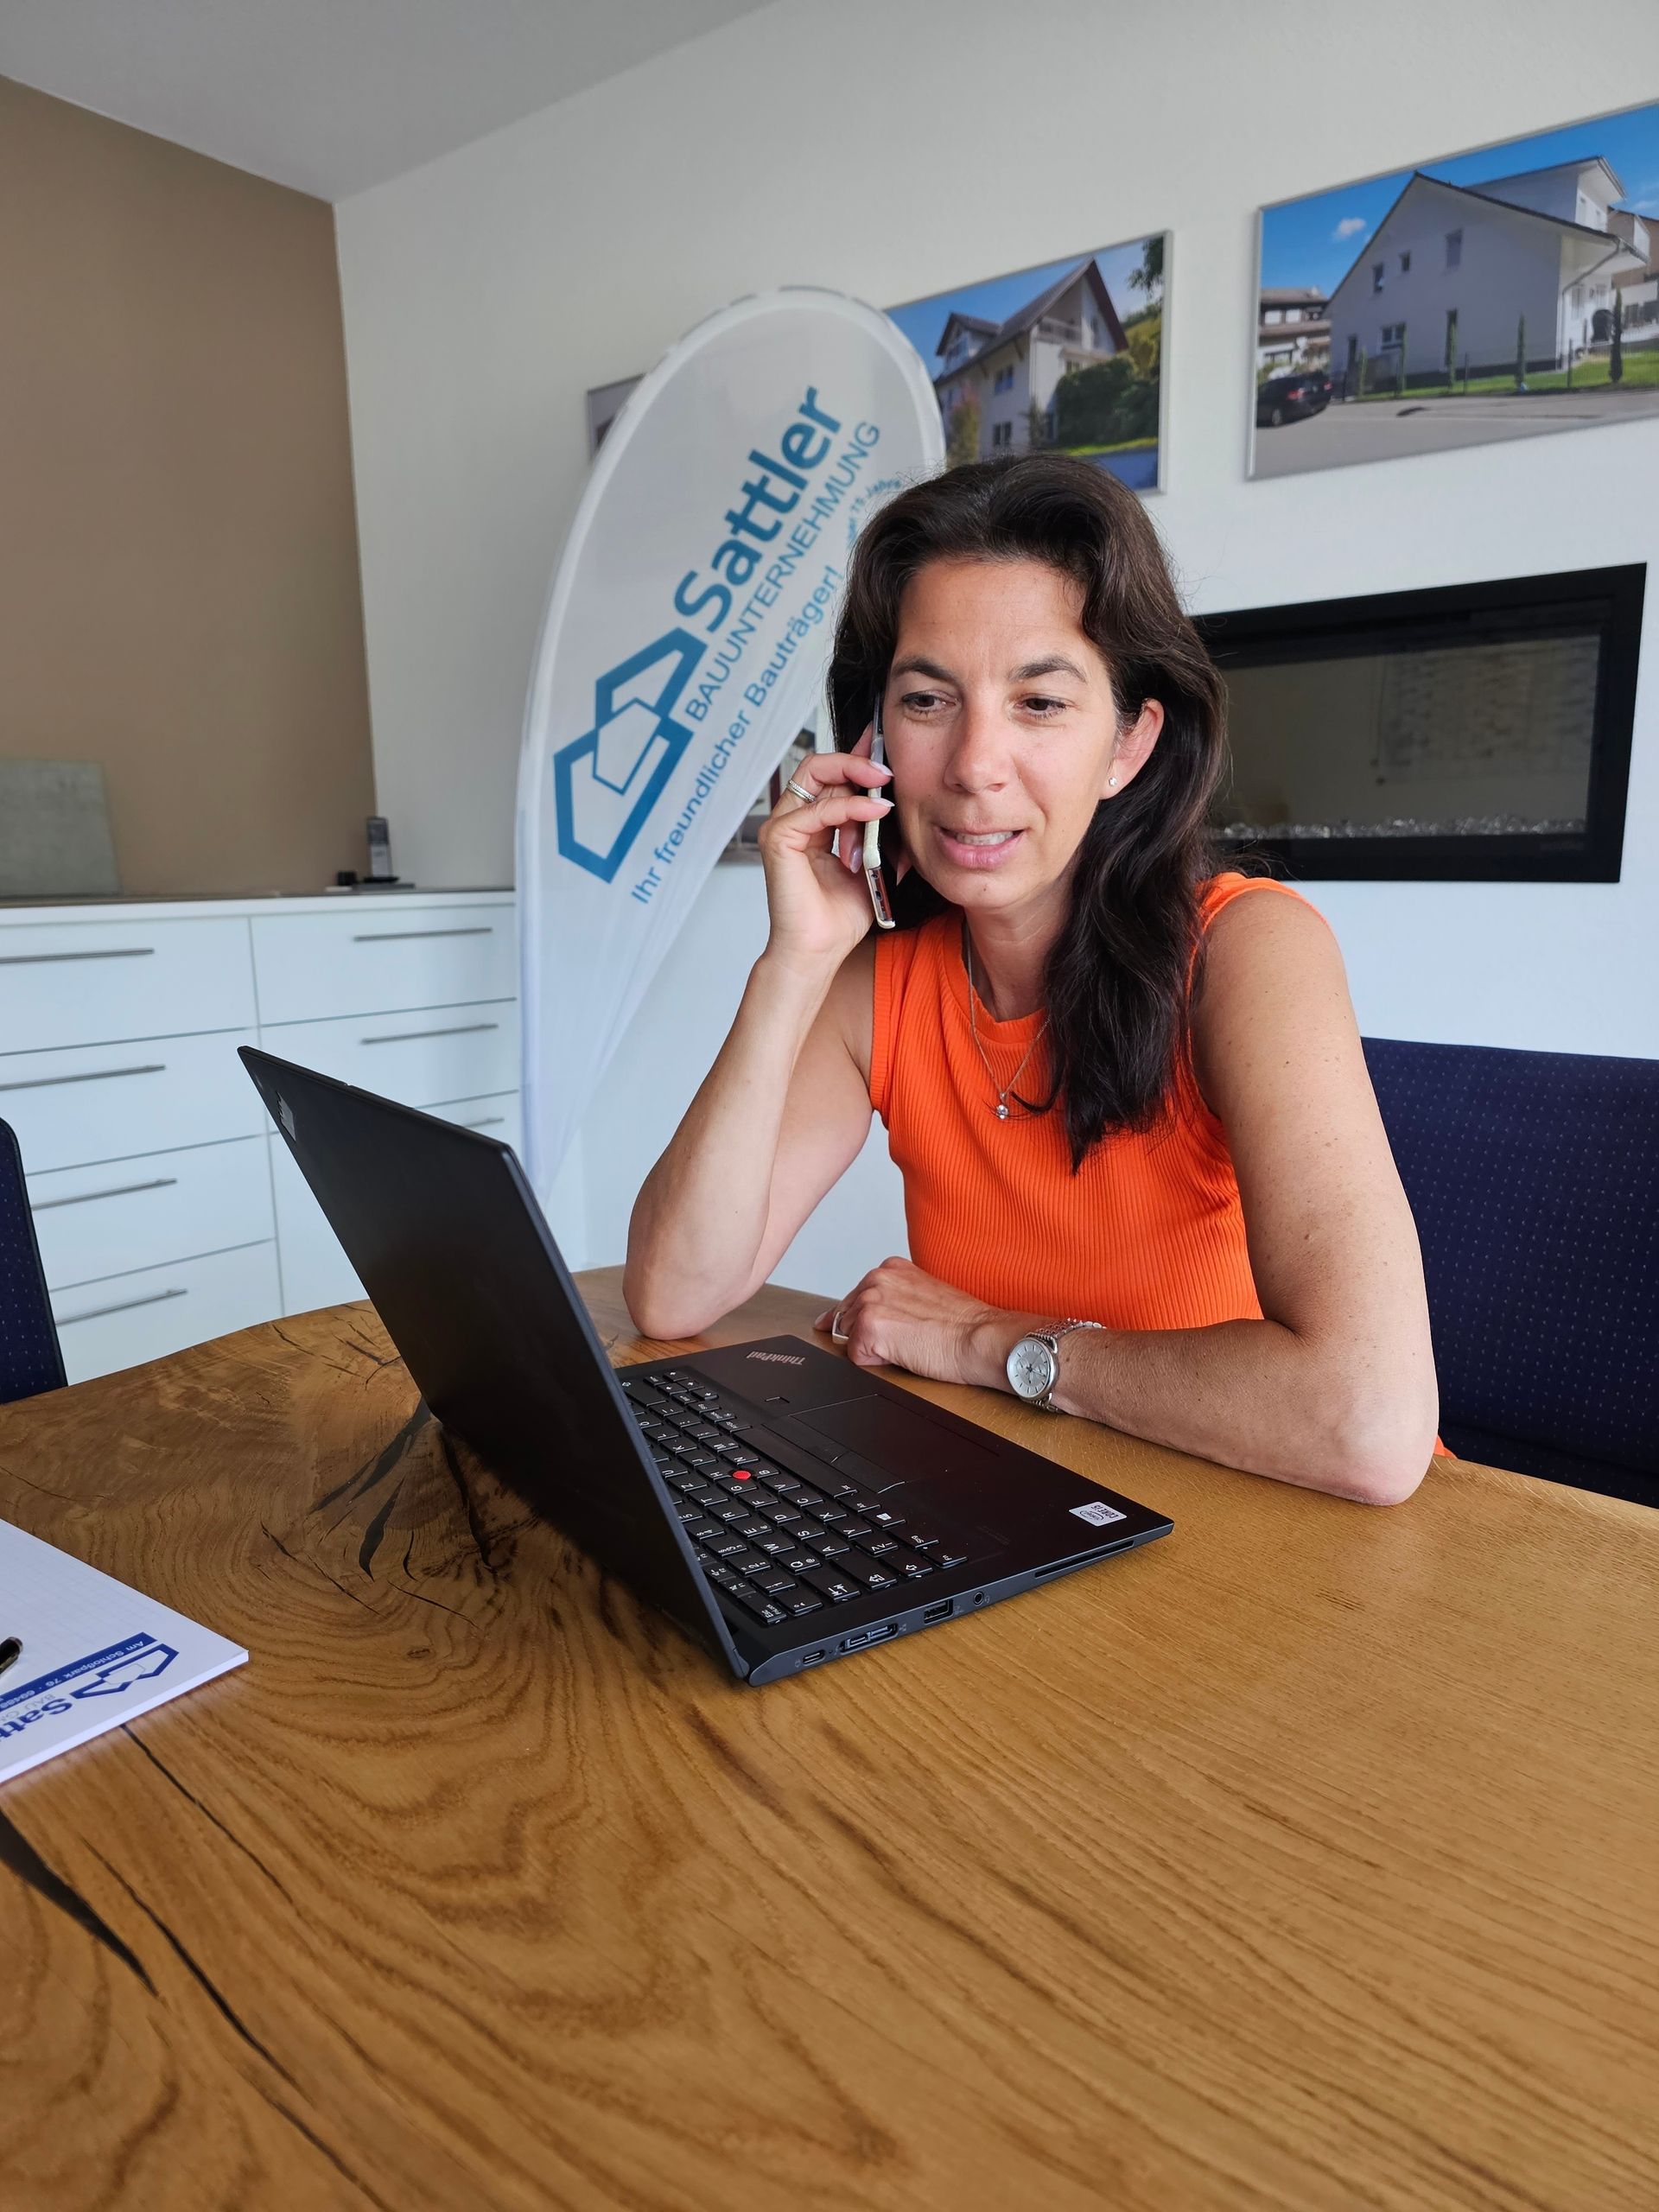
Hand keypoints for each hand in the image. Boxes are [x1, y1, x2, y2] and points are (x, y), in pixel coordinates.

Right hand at [756, 728, 896, 971]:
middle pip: (818, 767)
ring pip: (815, 776)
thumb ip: (878, 835)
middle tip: (886, 769)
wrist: (820, 951)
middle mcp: (793, 821)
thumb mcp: (872, 865)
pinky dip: (849, 807)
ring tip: (885, 792)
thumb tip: (897, 806)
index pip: (830, 777)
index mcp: (811, 825)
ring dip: (855, 781)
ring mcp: (782, 828)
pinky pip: (817, 810)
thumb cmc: (838, 918)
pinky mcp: (779, 840)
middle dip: (855, 761)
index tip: (882, 745)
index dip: (855, 757)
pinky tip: (874, 813)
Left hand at [812, 1256, 1021, 1388]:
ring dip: (873, 1347)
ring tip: (908, 1344)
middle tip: (905, 1340)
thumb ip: (895, 1298)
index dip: (865, 1321)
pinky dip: (876, 1362)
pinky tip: (904, 1354)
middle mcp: (877, 1278)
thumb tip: (867, 1315)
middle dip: (867, 1335)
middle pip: (846, 1317)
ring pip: (849, 1336)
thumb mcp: (924, 1295)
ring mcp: (871, 1300)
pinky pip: (856, 1355)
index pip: (856, 1298)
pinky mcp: (869, 1326)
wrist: (980, 1337)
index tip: (880, 1331)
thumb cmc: (963, 1324)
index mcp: (891, 1269)